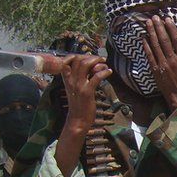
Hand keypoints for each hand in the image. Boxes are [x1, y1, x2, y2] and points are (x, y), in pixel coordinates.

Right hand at [56, 55, 111, 176]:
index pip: (68, 61)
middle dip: (91, 57)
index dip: (78, 55)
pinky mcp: (87, 92)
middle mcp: (71, 81)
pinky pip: (96, 77)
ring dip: (97, 62)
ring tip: (105, 64)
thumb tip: (92, 69)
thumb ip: (81, 79)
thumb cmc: (79, 106)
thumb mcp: (76, 91)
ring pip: (86, 65)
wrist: (77, 121)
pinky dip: (104, 72)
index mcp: (67, 80)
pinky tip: (109, 72)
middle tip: (101, 59)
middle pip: (79, 60)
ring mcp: (78, 86)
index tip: (88, 57)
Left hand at [143, 16, 176, 110]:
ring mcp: (163, 65)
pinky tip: (144, 37)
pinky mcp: (155, 70)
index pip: (176, 40)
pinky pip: (149, 55)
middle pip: (164, 40)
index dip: (171, 28)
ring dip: (151, 33)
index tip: (167, 19)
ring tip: (148, 23)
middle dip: (159, 27)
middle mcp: (173, 60)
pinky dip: (146, 45)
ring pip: (156, 46)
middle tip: (154, 17)